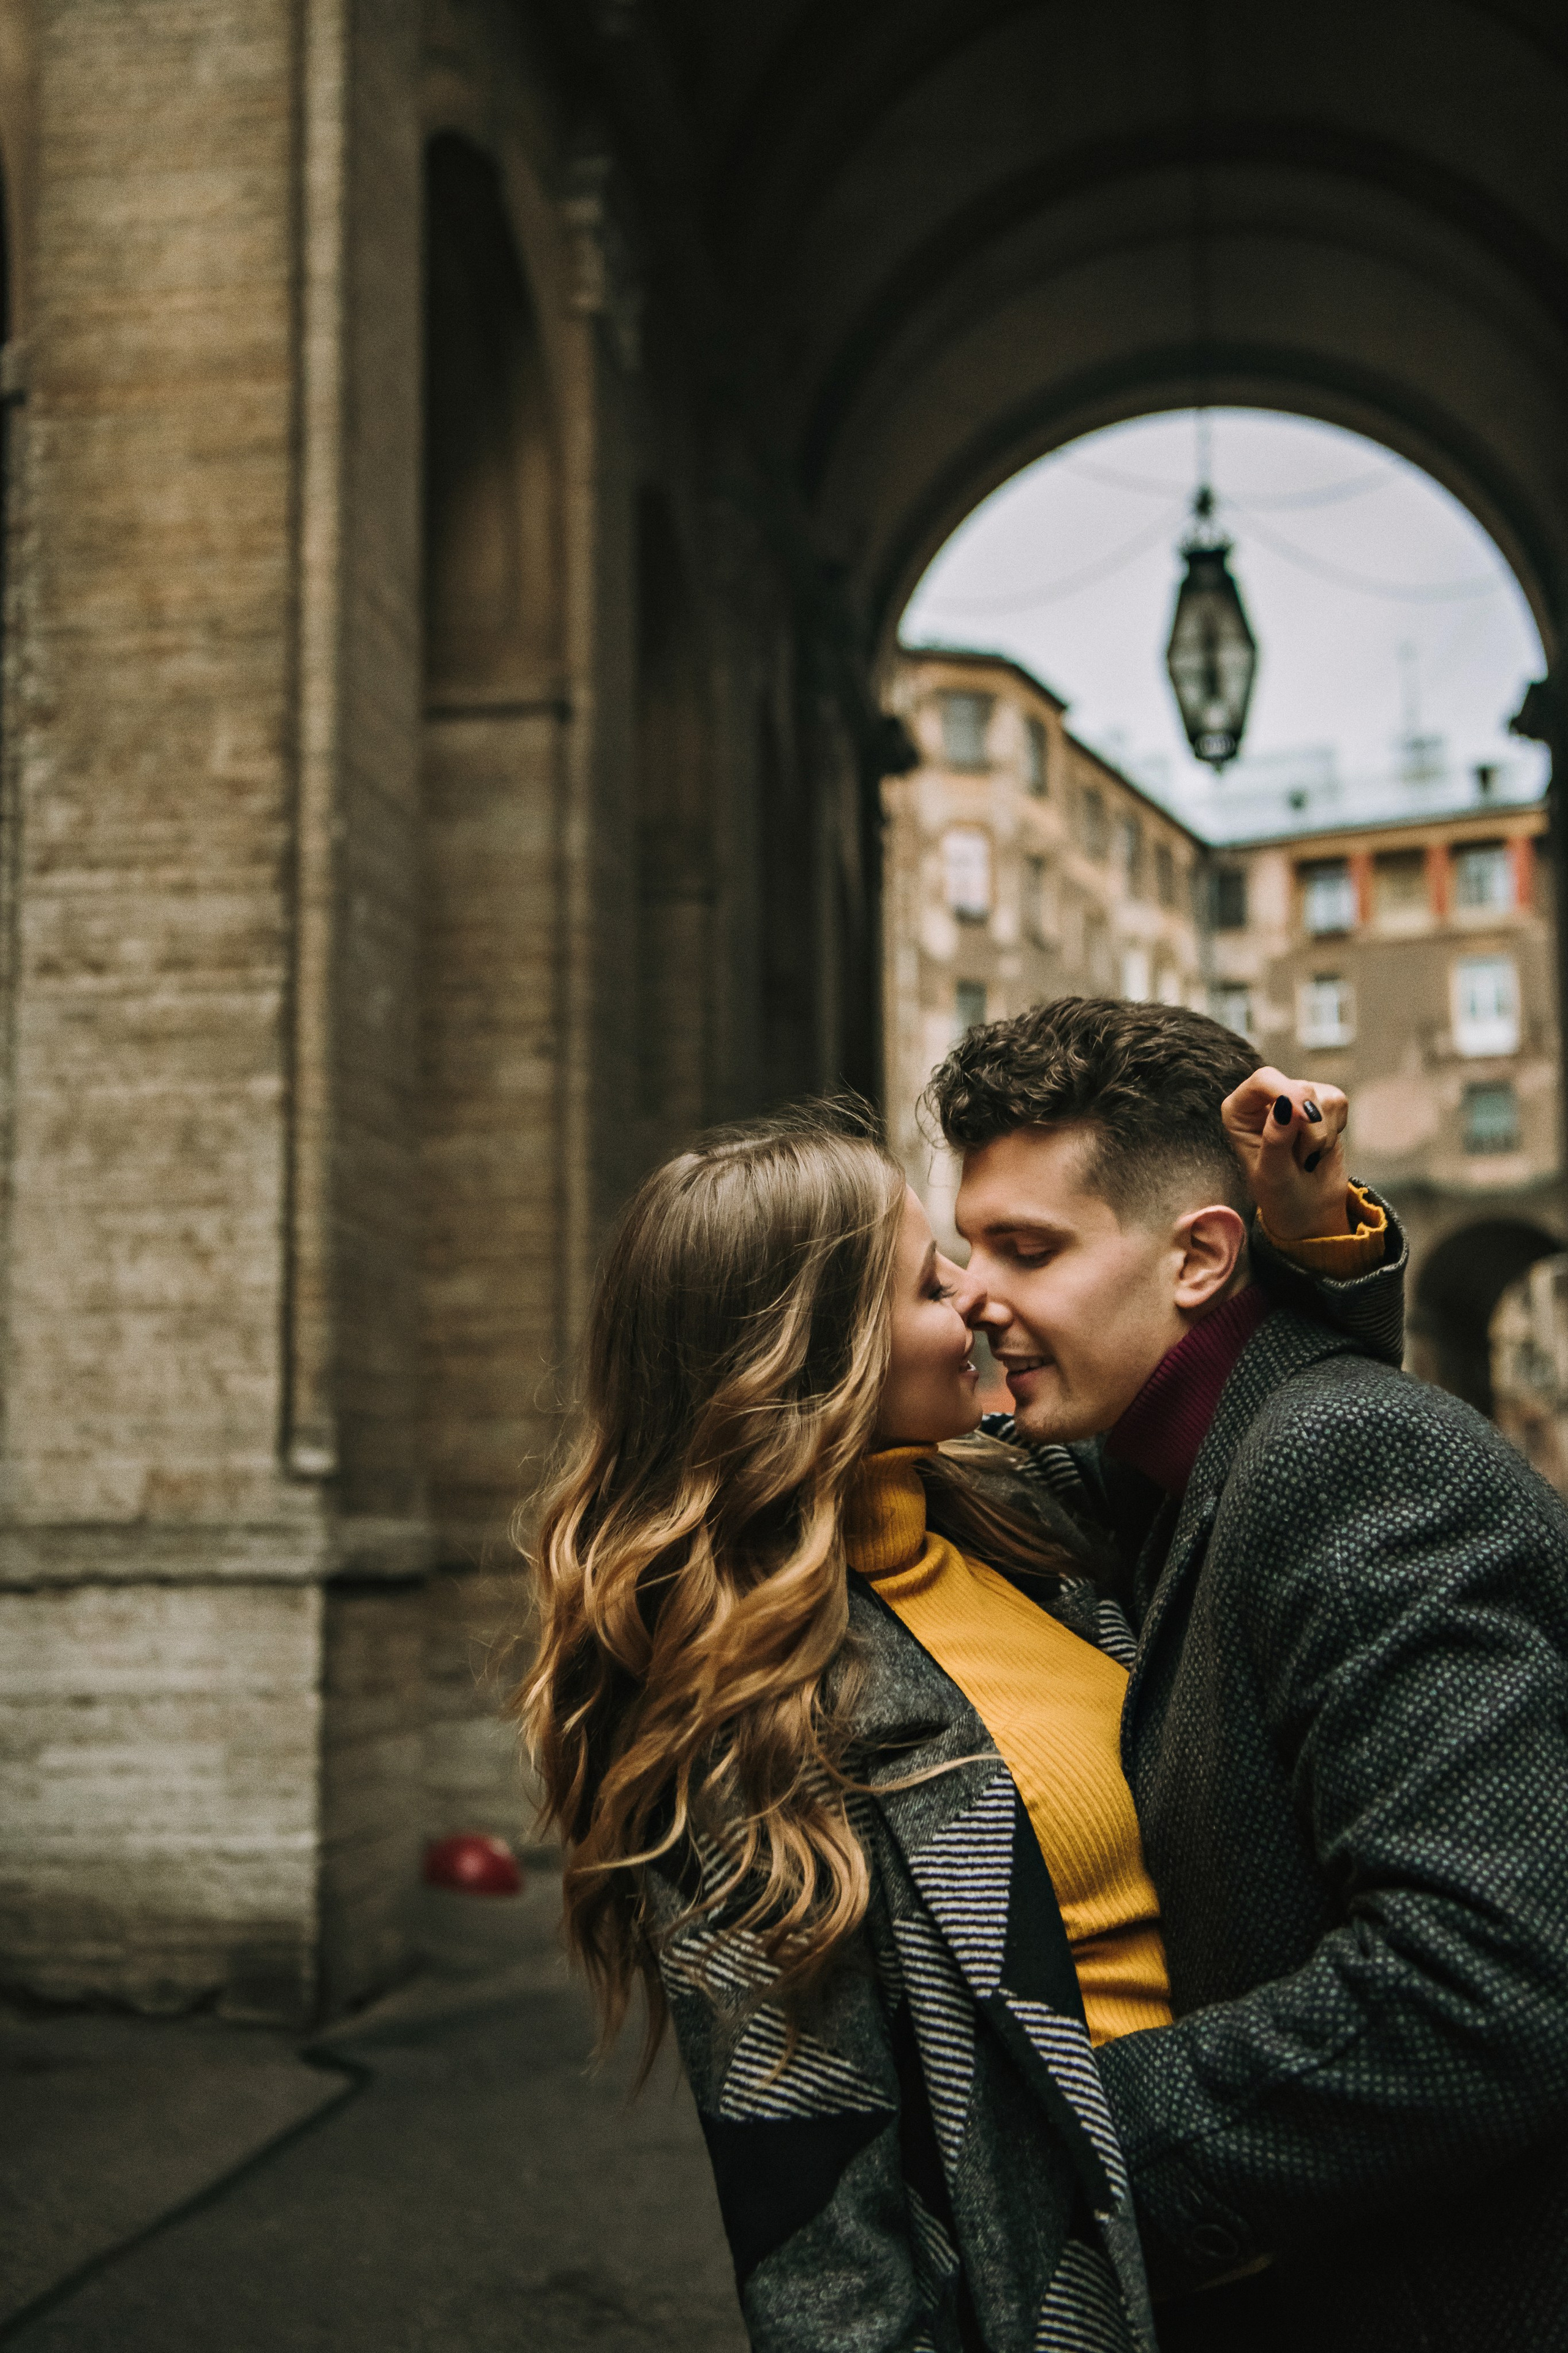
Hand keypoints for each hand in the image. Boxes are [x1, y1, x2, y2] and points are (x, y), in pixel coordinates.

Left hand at [1222, 1068, 1350, 1243]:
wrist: (1309, 1211)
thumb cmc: (1281, 1196)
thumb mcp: (1273, 1174)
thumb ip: (1276, 1139)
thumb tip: (1286, 1105)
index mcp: (1239, 1111)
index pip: (1263, 1080)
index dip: (1288, 1094)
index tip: (1307, 1119)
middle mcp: (1263, 1099)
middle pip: (1300, 1087)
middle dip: (1310, 1127)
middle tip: (1303, 1158)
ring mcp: (1293, 1099)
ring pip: (1324, 1097)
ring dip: (1322, 1136)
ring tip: (1306, 1157)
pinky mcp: (1320, 1104)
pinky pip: (1338, 1102)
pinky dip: (1335, 1130)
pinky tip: (1319, 1148)